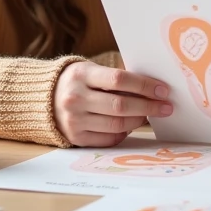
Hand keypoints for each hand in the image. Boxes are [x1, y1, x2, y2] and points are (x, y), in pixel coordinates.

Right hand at [54, 61, 172, 146]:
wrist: (43, 100)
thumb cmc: (78, 82)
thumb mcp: (91, 71)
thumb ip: (115, 78)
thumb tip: (152, 87)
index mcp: (81, 75)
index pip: (119, 79)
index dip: (144, 86)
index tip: (163, 90)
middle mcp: (75, 98)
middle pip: (120, 105)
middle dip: (148, 106)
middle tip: (166, 107)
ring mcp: (74, 120)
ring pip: (117, 124)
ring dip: (139, 121)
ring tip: (149, 115)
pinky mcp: (76, 138)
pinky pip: (109, 138)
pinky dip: (124, 132)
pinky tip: (130, 125)